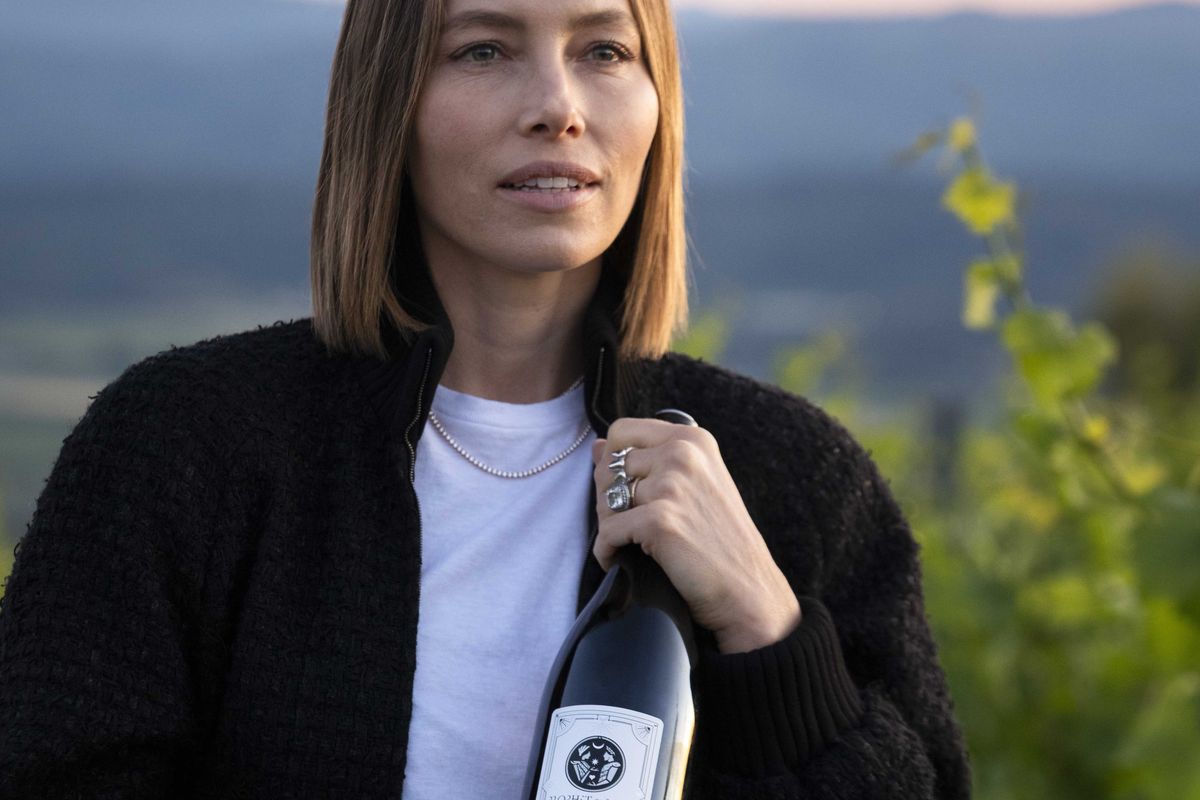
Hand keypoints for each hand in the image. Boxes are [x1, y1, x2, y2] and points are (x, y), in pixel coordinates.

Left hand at [592, 417, 801, 653]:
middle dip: (607, 499)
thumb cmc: (721, 541)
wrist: (749, 591)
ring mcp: (672, 485)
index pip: (622, 432)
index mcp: (692, 439)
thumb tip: (595, 447)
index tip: (624, 490)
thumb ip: (646, 461)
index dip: (612, 463)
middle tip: (626, 527)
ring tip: (628, 544)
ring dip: (608, 526)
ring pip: (604, 499)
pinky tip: (619, 561)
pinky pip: (607, 532)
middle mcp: (683, 453)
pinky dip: (607, 552)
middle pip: (609, 467)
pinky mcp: (660, 520)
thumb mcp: (692, 486)